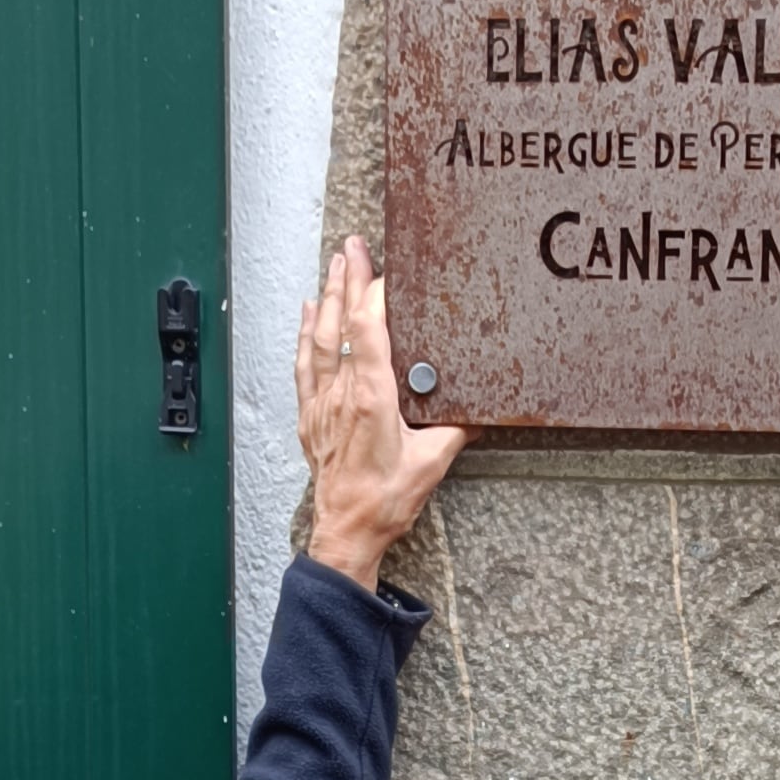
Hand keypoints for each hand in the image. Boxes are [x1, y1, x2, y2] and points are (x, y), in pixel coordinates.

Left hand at [294, 237, 466, 590]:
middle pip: (339, 324)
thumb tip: (476, 408)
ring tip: (333, 266)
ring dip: (324, 299)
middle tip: (352, 248)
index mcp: (371, 398)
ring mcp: (321, 404)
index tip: (378, 267)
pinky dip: (304, 336)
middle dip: (345, 281)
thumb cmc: (384, 501)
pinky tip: (306, 315)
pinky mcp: (311, 418)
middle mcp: (341, 394)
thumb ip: (455, 428)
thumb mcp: (433, 462)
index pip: (367, 330)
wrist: (346, 531)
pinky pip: (303, 366)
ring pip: (318, 339)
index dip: (371, 293)